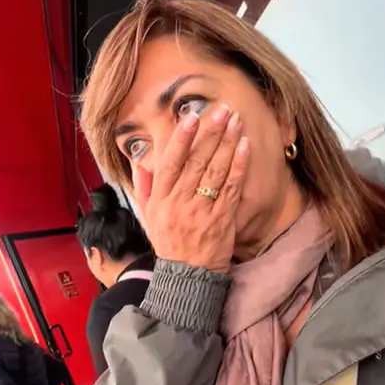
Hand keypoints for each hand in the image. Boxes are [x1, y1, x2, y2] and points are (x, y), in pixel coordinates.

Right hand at [132, 104, 249, 273]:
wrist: (187, 275)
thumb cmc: (168, 243)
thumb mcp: (148, 216)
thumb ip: (144, 187)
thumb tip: (140, 162)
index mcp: (161, 199)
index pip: (171, 162)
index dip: (181, 138)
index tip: (190, 117)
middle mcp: (180, 202)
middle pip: (197, 161)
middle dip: (210, 133)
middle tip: (221, 110)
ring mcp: (202, 210)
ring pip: (215, 170)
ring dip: (227, 143)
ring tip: (235, 121)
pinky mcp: (222, 218)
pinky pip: (231, 187)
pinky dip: (238, 165)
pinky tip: (244, 146)